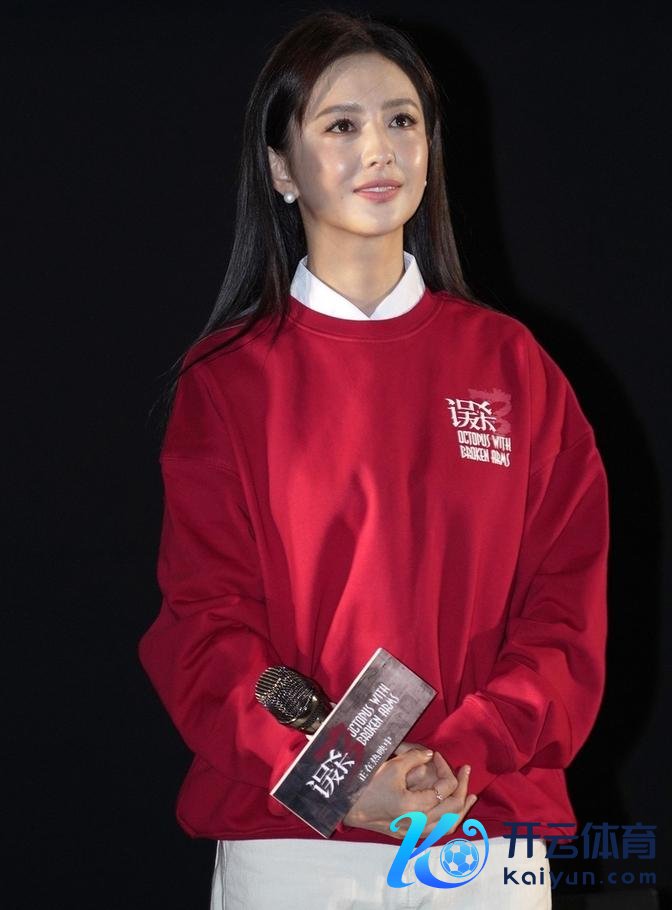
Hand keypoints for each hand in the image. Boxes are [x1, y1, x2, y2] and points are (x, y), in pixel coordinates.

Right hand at [343, 749, 476, 840]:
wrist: (347, 807)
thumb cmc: (366, 785)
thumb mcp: (392, 766)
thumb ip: (415, 758)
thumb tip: (431, 755)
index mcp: (413, 807)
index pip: (444, 789)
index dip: (445, 768)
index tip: (437, 755)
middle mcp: (417, 824)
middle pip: (452, 808)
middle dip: (462, 787)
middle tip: (466, 771)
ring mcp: (414, 833)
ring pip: (449, 825)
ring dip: (461, 808)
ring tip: (471, 796)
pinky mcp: (409, 836)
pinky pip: (438, 832)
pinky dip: (450, 821)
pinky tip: (453, 812)